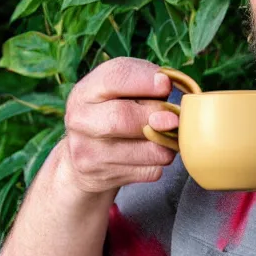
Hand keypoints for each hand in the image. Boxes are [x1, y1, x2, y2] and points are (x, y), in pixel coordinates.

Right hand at [61, 57, 179, 193]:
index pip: (115, 77)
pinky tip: (153, 151)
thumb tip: (169, 86)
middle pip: (123, 118)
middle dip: (158, 115)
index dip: (146, 80)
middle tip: (174, 116)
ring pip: (146, 149)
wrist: (84, 157)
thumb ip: (146, 82)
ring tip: (168, 133)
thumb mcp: (121, 89)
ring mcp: (89, 153)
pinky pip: (151, 170)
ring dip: (168, 141)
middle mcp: (81, 121)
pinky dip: (161, 161)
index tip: (166, 84)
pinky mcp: (104, 177)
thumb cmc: (113, 111)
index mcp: (86, 91)